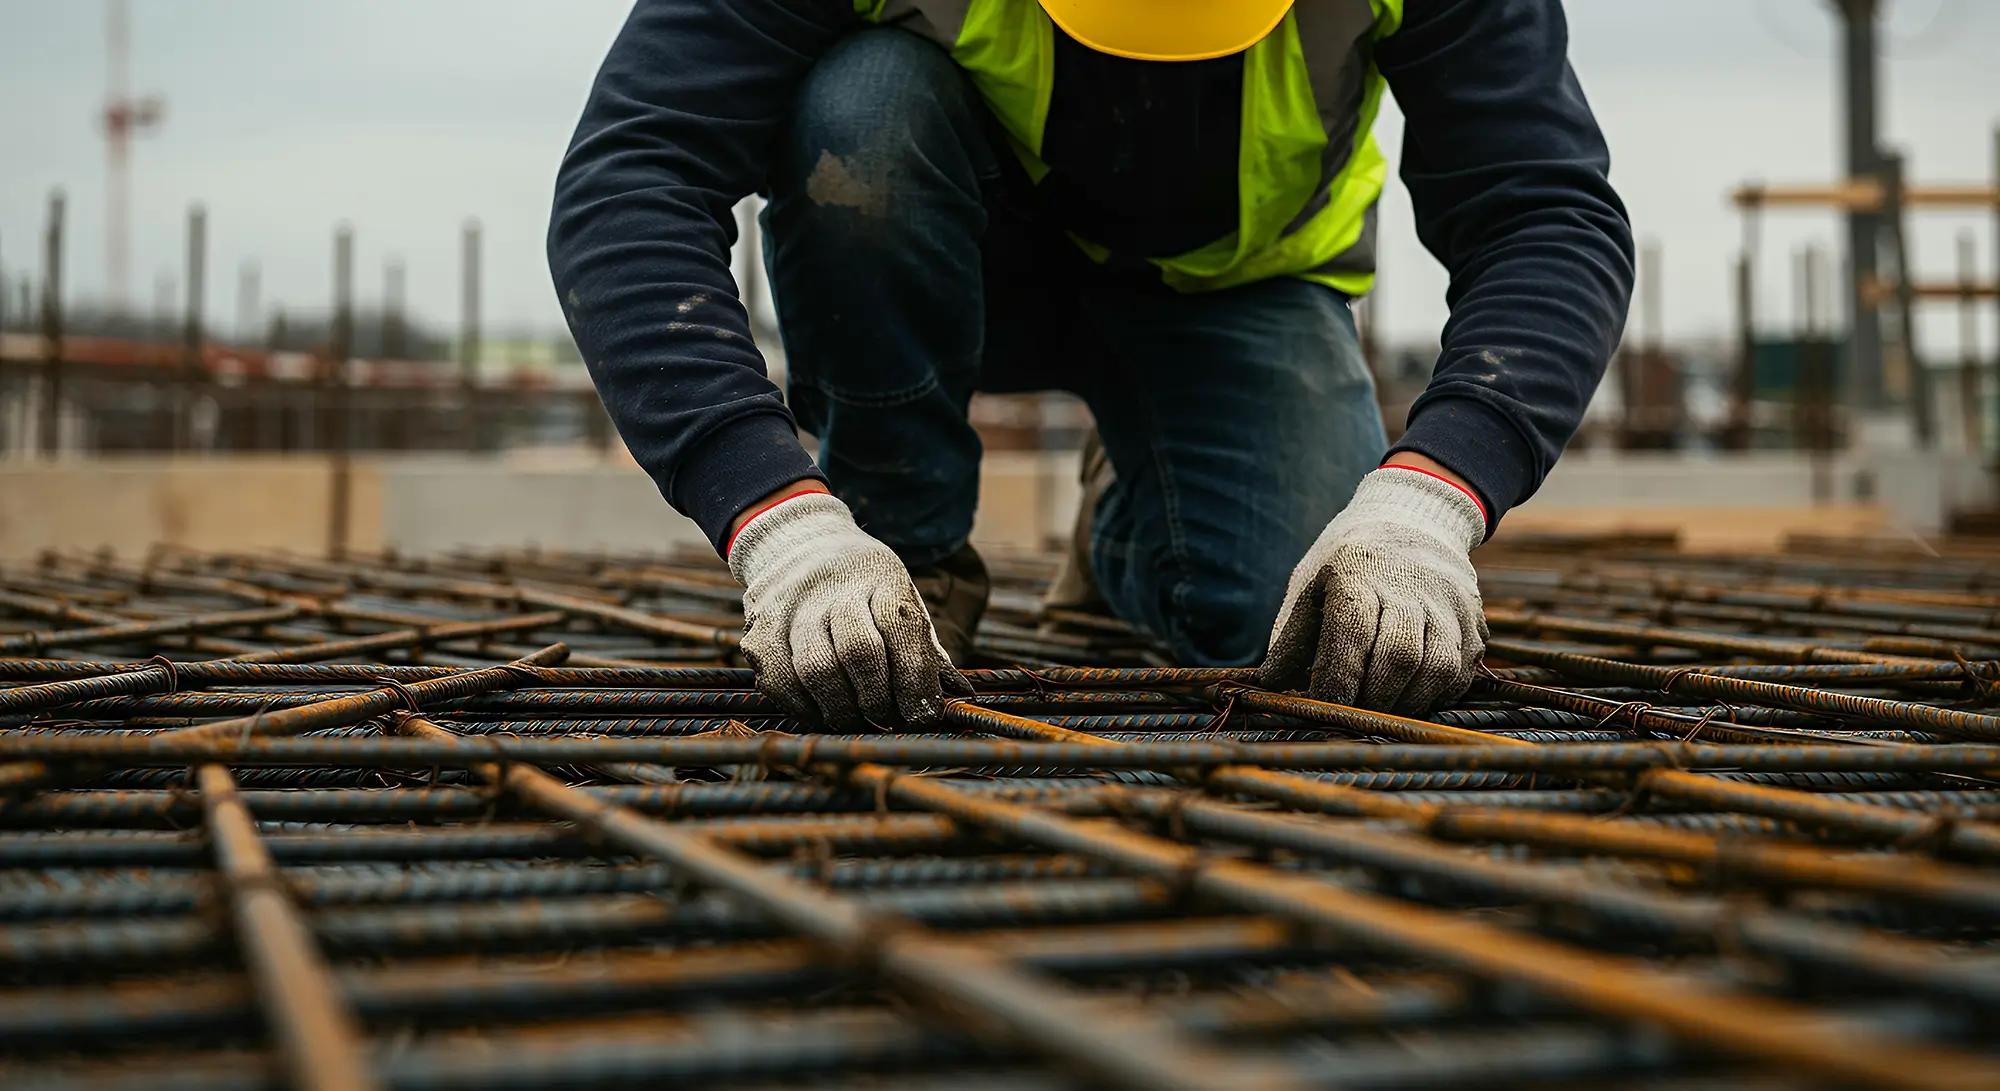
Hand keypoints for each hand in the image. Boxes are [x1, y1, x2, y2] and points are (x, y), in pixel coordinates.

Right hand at [728, 490, 965, 727]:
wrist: (797, 543)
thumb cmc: (863, 585)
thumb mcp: (900, 594)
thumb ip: (923, 644)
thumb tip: (957, 694)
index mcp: (877, 575)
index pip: (901, 627)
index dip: (916, 679)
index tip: (924, 713)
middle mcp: (830, 587)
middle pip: (858, 650)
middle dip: (879, 698)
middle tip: (888, 719)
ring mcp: (789, 607)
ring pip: (815, 670)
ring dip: (842, 710)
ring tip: (857, 720)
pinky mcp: (759, 631)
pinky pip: (780, 682)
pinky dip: (805, 709)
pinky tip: (823, 712)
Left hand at [1258, 465, 1486, 712]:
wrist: (1415, 520)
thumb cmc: (1349, 565)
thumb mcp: (1311, 587)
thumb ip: (1293, 639)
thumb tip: (1271, 688)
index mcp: (1359, 571)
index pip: (1351, 632)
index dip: (1337, 679)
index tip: (1323, 707)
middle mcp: (1411, 584)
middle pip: (1399, 656)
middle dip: (1372, 699)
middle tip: (1353, 717)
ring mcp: (1450, 603)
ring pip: (1438, 669)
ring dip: (1406, 703)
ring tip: (1381, 710)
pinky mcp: (1474, 621)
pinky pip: (1460, 673)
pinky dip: (1433, 695)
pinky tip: (1409, 694)